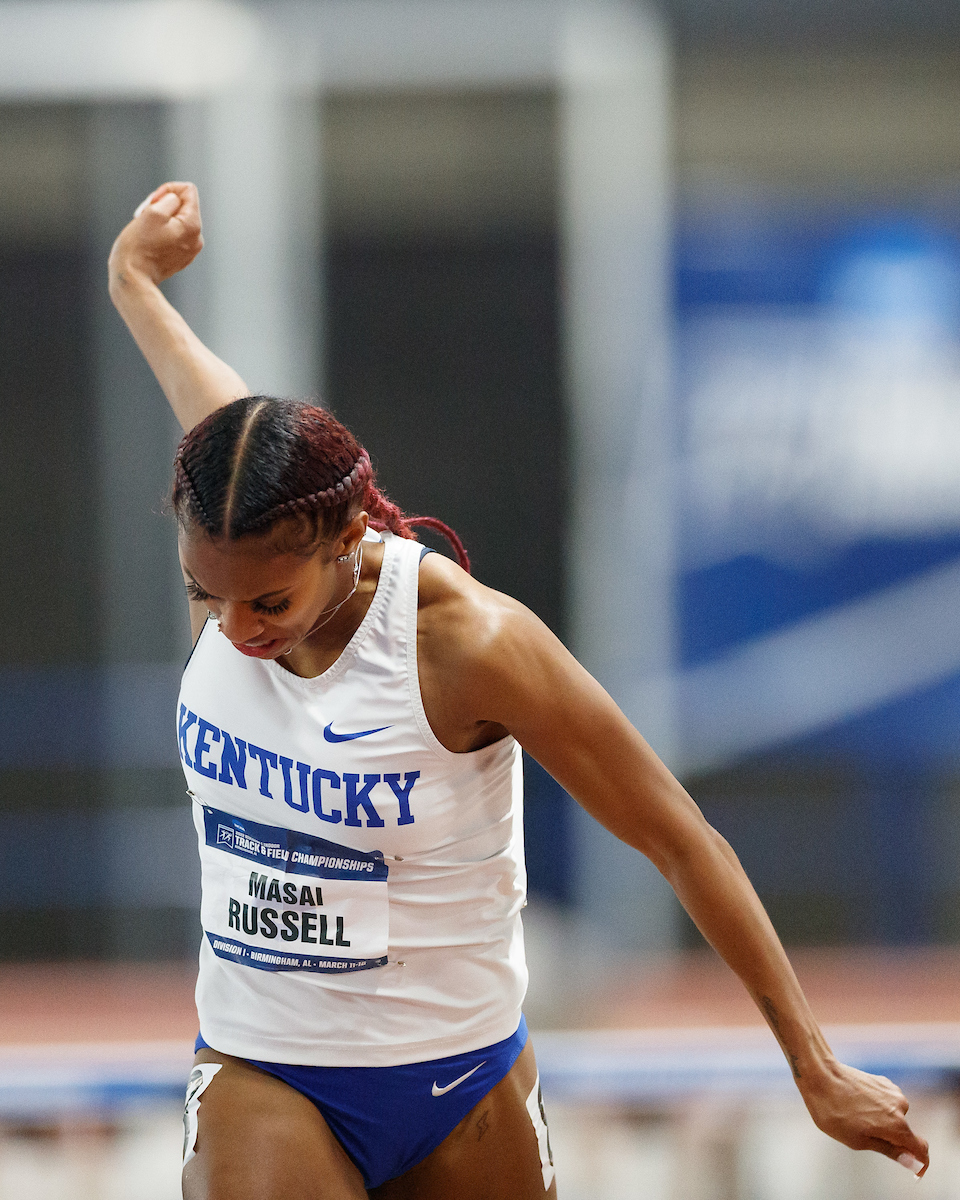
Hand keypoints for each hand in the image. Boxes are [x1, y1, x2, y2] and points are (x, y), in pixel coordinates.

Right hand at [108, 181, 202, 286]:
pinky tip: (149, 241)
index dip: (167, 190)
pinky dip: (161, 232)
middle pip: (182, 205)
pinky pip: (174, 234)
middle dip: (162, 205)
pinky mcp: (181, 257)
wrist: (134, 279)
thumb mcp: (152, 212)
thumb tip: (176, 199)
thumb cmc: (138, 246)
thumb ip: (169, 199)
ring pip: (176, 220)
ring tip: (145, 230)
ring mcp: (190, 249)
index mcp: (193, 225)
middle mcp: (197, 238)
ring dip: (159, 218)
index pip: (188, 190)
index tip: (153, 202)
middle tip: (144, 216)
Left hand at [800, 1059, 928, 1176]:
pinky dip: (877, 1108)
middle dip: (891, 1140)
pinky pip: (887, 1103)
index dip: (920, 1163)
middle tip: (863, 1136)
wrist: (820, 1075)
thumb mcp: (859, 1141)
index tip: (914, 1171)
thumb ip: (890, 1151)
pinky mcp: (883, 1082)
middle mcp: (900, 1107)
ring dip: (882, 1123)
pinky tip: (857, 1104)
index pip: (921, 1150)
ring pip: (895, 1117)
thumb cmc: (834, 1112)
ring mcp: (892, 1091)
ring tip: (855, 1118)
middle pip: (906, 1133)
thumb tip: (912, 1162)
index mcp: (897, 1125)